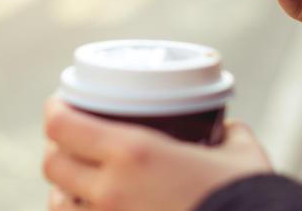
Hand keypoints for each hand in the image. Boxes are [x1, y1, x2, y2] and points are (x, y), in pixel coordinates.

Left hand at [42, 97, 270, 210]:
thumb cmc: (249, 198)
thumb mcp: (240, 153)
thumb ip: (226, 135)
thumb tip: (226, 130)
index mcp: (132, 153)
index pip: (61, 125)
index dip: (54, 109)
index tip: (60, 102)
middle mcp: (111, 190)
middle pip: (52, 164)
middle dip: (57, 148)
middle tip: (73, 140)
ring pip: (58, 204)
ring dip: (64, 189)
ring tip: (79, 181)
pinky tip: (92, 208)